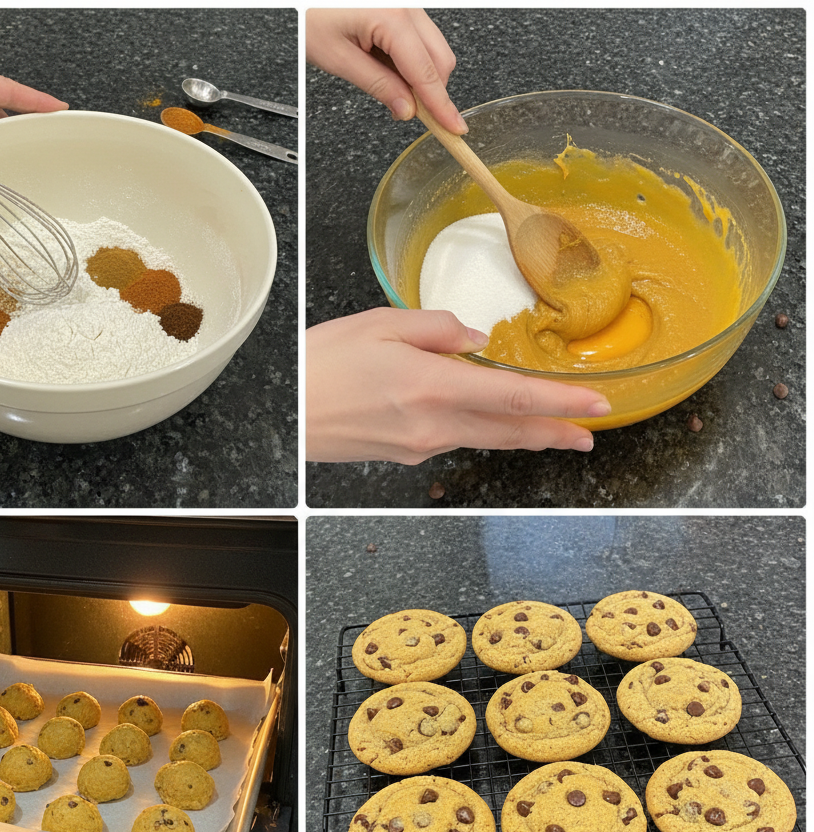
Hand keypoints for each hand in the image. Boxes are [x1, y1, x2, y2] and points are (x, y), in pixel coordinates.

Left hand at [306, 8, 466, 133]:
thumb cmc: (310, 14)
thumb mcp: (339, 59)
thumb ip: (378, 85)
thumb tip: (406, 109)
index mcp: (392, 16)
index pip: (426, 73)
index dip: (441, 106)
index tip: (453, 127)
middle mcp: (406, 5)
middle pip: (440, 60)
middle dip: (430, 91)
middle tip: (405, 111)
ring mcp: (407, 4)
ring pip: (433, 49)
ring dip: (418, 75)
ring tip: (382, 78)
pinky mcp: (401, 7)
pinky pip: (419, 38)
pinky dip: (409, 59)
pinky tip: (384, 62)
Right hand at [306, 308, 611, 462]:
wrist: (287, 415)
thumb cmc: (320, 366)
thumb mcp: (380, 324)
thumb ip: (437, 327)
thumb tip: (474, 338)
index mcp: (434, 386)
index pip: (515, 397)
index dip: (562, 403)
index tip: (596, 404)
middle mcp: (435, 425)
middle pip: (511, 432)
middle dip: (556, 434)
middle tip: (589, 436)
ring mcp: (421, 445)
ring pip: (487, 441)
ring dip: (525, 438)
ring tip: (554, 435)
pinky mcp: (405, 454)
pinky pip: (456, 441)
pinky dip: (483, 433)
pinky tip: (487, 424)